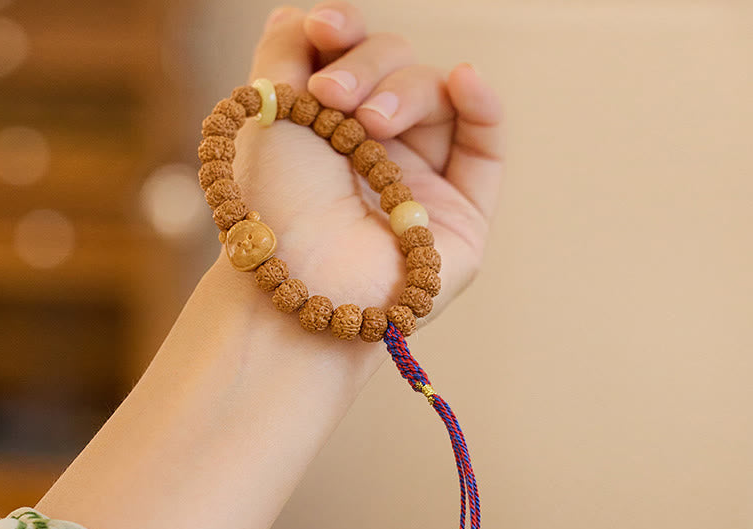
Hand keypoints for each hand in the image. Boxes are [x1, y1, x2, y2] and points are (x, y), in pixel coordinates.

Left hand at [211, 1, 504, 343]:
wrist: (302, 278)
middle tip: (333, 100)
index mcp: (330, 130)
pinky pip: (485, 147)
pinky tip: (467, 80)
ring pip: (437, 97)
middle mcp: (376, 153)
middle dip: (368, 70)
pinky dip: (483, 107)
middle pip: (397, 70)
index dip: (345, 34)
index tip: (322, 30)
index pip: (353, 59)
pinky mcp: (461, 213)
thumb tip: (305, 16)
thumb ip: (288, 46)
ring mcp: (421, 182)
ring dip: (406, 92)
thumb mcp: (267, 108)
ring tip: (371, 123)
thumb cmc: (274, 202)